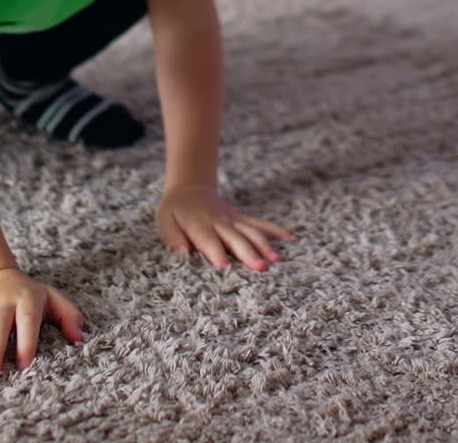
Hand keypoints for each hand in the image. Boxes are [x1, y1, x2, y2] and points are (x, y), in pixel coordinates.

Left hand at [157, 184, 295, 271]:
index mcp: (198, 225)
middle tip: (261, 268)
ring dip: (265, 245)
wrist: (189, 189)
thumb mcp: (164, 221)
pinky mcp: (242, 219)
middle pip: (235, 239)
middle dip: (248, 253)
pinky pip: (261, 224)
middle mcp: (219, 222)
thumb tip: (181, 251)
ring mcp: (233, 220)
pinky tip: (293, 239)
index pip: (208, 240)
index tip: (225, 266)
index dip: (216, 252)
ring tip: (278, 260)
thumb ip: (172, 237)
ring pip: (251, 232)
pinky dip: (277, 231)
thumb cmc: (175, 212)